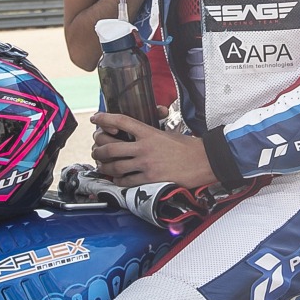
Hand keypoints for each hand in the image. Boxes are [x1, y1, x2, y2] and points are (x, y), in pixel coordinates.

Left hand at [91, 113, 218, 189]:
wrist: (204, 161)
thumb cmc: (188, 148)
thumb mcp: (168, 133)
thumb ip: (150, 133)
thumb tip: (137, 133)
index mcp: (149, 133)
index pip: (121, 121)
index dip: (105, 119)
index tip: (95, 118)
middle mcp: (144, 147)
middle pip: (111, 147)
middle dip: (98, 149)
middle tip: (96, 150)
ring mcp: (146, 164)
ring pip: (115, 166)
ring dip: (104, 167)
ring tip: (102, 166)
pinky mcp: (150, 179)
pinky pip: (126, 181)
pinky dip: (118, 180)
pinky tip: (117, 179)